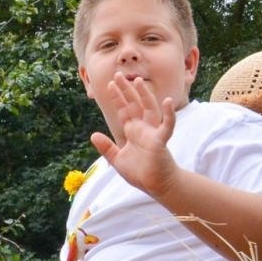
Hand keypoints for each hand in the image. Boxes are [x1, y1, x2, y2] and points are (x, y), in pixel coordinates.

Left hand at [89, 75, 179, 197]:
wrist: (156, 185)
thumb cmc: (140, 172)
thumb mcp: (117, 160)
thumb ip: (106, 147)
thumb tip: (93, 134)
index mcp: (133, 131)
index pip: (124, 110)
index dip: (117, 98)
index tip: (109, 84)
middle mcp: (143, 129)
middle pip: (135, 105)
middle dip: (126, 91)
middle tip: (118, 75)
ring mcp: (153, 133)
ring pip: (150, 109)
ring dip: (145, 95)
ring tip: (138, 82)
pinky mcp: (161, 141)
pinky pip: (166, 125)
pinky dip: (168, 114)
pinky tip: (167, 101)